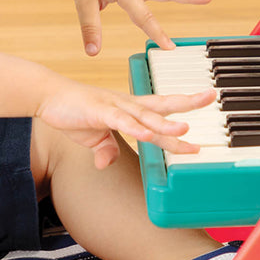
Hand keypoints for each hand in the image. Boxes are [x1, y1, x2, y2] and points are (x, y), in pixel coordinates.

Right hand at [37, 83, 214, 168]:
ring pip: (145, 116)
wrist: (49, 97)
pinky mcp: (99, 113)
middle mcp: (128, 106)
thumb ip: (104, 149)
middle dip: (188, 103)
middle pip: (163, 105)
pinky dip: (134, 128)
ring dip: (164, 124)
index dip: (182, 118)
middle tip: (210, 97)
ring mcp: (115, 107)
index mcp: (131, 110)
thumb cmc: (74, 113)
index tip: (200, 128)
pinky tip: (146, 134)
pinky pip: (120, 122)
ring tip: (184, 130)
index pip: (162, 113)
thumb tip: (106, 163)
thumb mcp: (93, 137)